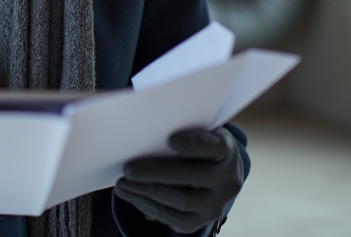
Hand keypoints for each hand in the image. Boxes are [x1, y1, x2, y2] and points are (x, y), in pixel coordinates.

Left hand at [114, 128, 243, 234]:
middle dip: (156, 173)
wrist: (215, 173)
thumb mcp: (196, 132)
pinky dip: (150, 207)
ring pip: (181, 200)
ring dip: (147, 192)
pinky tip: (133, 196)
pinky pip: (175, 219)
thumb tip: (144, 135)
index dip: (193, 144)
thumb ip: (178, 130)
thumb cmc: (196, 145)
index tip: (171, 140)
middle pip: (190, 176)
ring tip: (123, 184)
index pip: (212, 146)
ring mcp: (217, 204)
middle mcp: (227, 180)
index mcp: (226, 150)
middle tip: (128, 169)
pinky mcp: (203, 220)